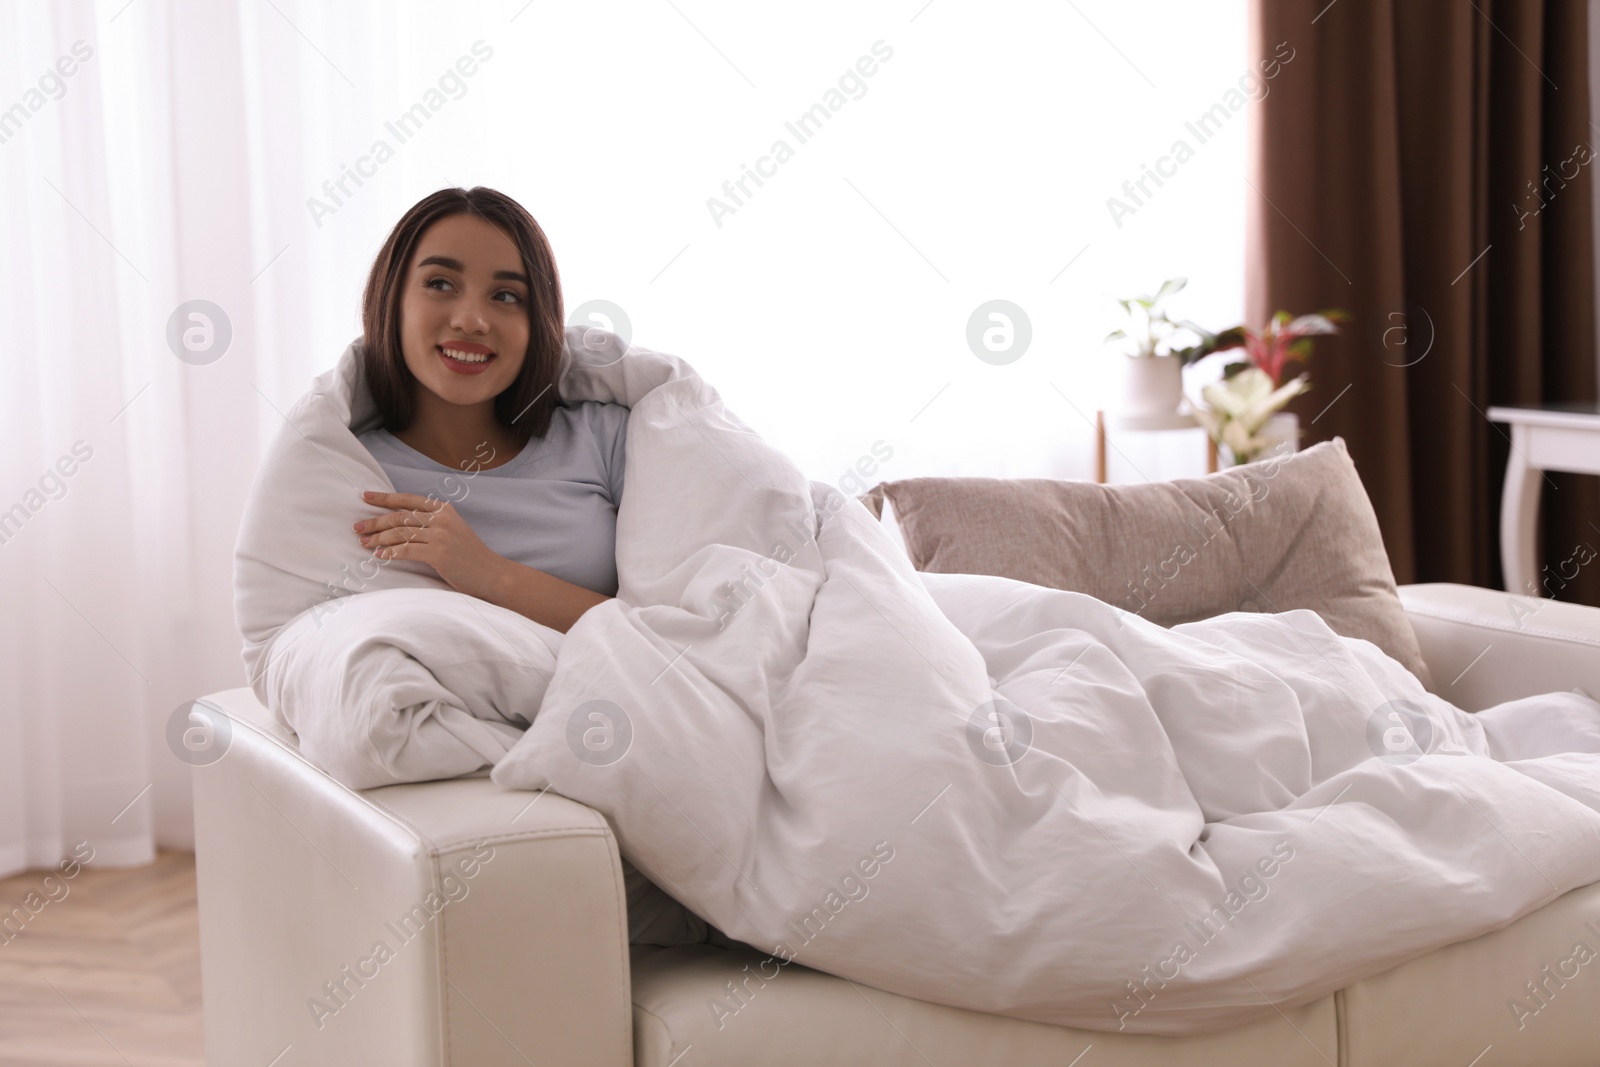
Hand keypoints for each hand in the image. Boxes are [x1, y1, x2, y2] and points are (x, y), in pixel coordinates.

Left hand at [354, 490, 506, 600]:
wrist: (491, 574)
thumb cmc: (469, 555)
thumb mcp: (453, 530)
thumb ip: (431, 522)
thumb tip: (399, 522)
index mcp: (444, 509)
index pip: (408, 499)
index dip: (384, 497)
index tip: (365, 496)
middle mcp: (441, 519)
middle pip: (399, 516)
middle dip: (375, 521)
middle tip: (357, 527)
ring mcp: (441, 535)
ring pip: (400, 532)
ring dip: (378, 539)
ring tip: (364, 543)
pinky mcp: (439, 553)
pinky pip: (406, 550)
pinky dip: (390, 553)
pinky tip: (380, 556)